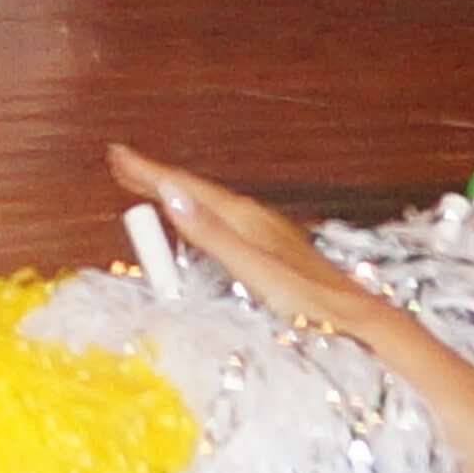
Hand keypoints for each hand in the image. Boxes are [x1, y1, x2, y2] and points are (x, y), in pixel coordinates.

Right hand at [109, 147, 418, 354]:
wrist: (357, 318)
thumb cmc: (306, 299)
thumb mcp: (252, 269)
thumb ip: (212, 235)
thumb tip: (171, 196)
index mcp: (244, 217)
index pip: (186, 186)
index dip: (149, 172)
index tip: (116, 154)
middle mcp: (254, 216)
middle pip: (196, 190)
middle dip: (157, 176)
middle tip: (120, 163)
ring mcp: (265, 231)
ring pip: (209, 204)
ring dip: (175, 193)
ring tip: (148, 185)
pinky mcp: (271, 247)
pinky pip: (222, 219)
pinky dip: (196, 212)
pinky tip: (196, 221)